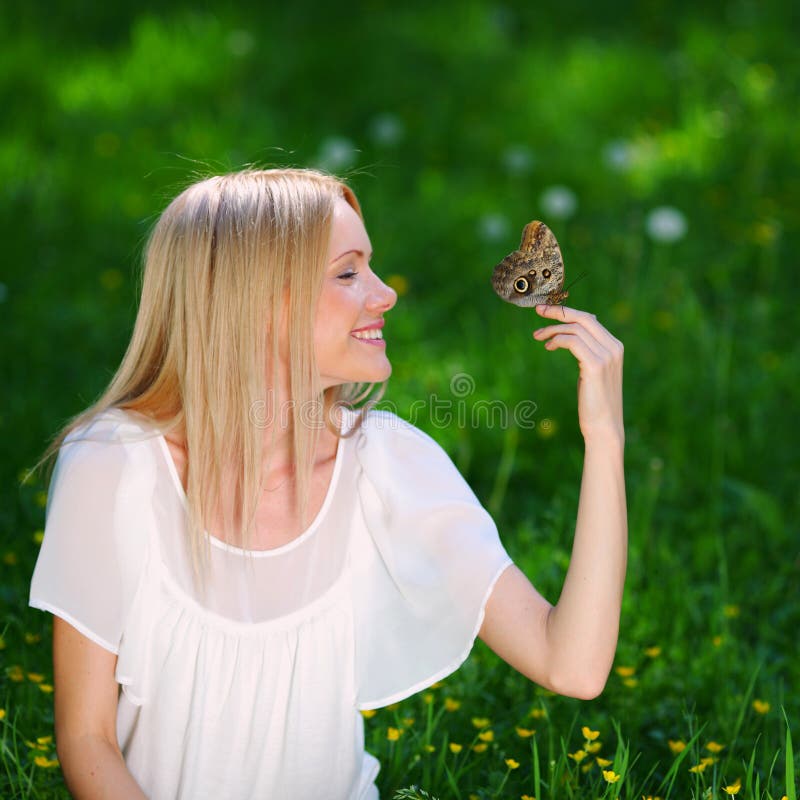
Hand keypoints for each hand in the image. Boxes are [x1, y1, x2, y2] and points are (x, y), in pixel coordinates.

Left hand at [532, 305, 623, 442]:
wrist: (604, 426)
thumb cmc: (594, 402)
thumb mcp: (593, 372)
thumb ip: (588, 352)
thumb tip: (573, 335)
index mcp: (615, 346)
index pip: (589, 319)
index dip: (566, 312)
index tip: (547, 310)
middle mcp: (614, 347)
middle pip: (582, 318)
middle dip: (558, 312)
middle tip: (537, 311)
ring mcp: (606, 355)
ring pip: (575, 329)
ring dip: (552, 329)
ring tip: (538, 337)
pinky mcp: (595, 365)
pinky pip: (572, 341)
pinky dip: (557, 340)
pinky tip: (548, 347)